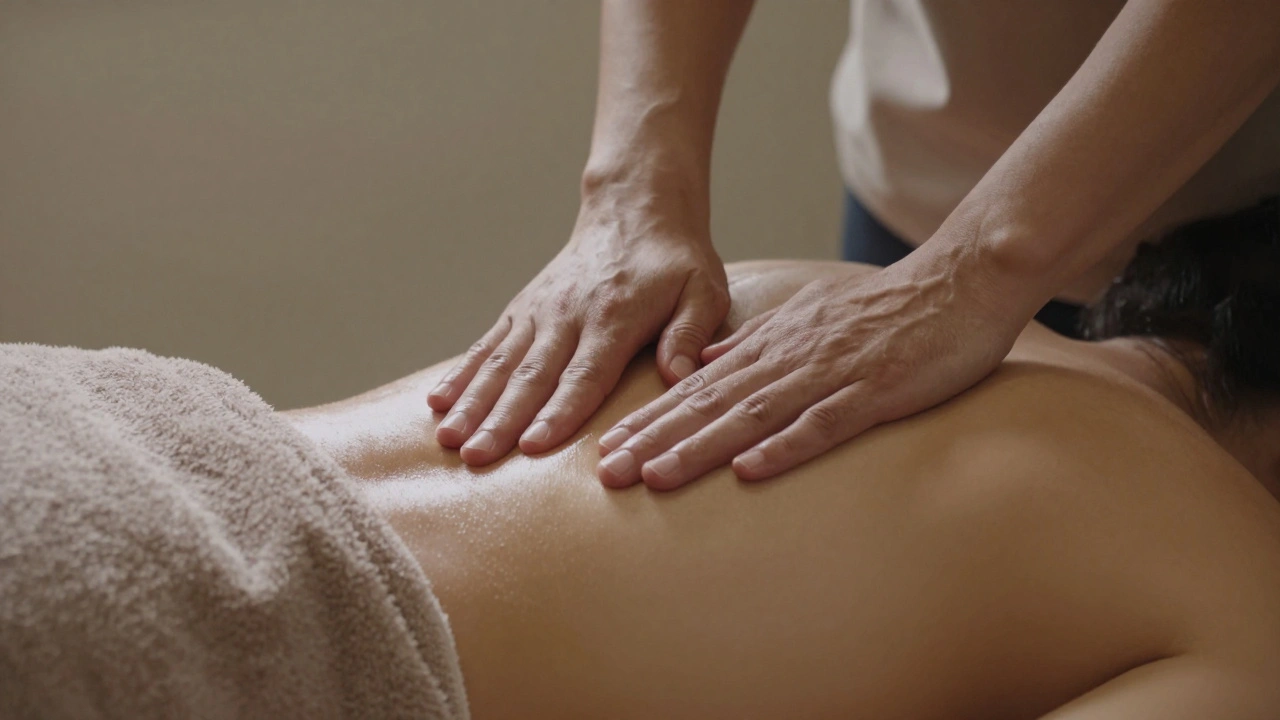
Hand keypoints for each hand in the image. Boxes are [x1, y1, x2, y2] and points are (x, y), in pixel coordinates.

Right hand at [429, 202, 728, 465]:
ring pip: (502, 363)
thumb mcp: (702, 291)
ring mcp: (539, 312)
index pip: (583, 376)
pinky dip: (462, 373)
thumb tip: (681, 377)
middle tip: (477, 457)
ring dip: (473, 403)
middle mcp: (567, 315)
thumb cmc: (675, 262)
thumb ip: (690, 333)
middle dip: (501, 420)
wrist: (635, 212)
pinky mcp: (522, 309)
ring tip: (449, 439)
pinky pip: (488, 344)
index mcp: (614, 318)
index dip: (558, 413)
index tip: (533, 446)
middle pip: (531, 376)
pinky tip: (438, 402)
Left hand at [594, 251, 1032, 489]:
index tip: (606, 445)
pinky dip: (784, 447)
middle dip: (654, 438)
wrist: (958, 281)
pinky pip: (824, 423)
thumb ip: (754, 344)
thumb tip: (701, 363)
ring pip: (752, 415)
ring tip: (654, 476)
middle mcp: (790, 358)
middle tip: (606, 472)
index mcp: (773, 345)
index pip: (697, 387)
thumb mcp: (806, 317)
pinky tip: (749, 471)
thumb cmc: (885, 307)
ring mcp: (830, 375)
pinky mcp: (874, 391)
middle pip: (710, 403)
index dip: (650, 417)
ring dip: (700, 446)